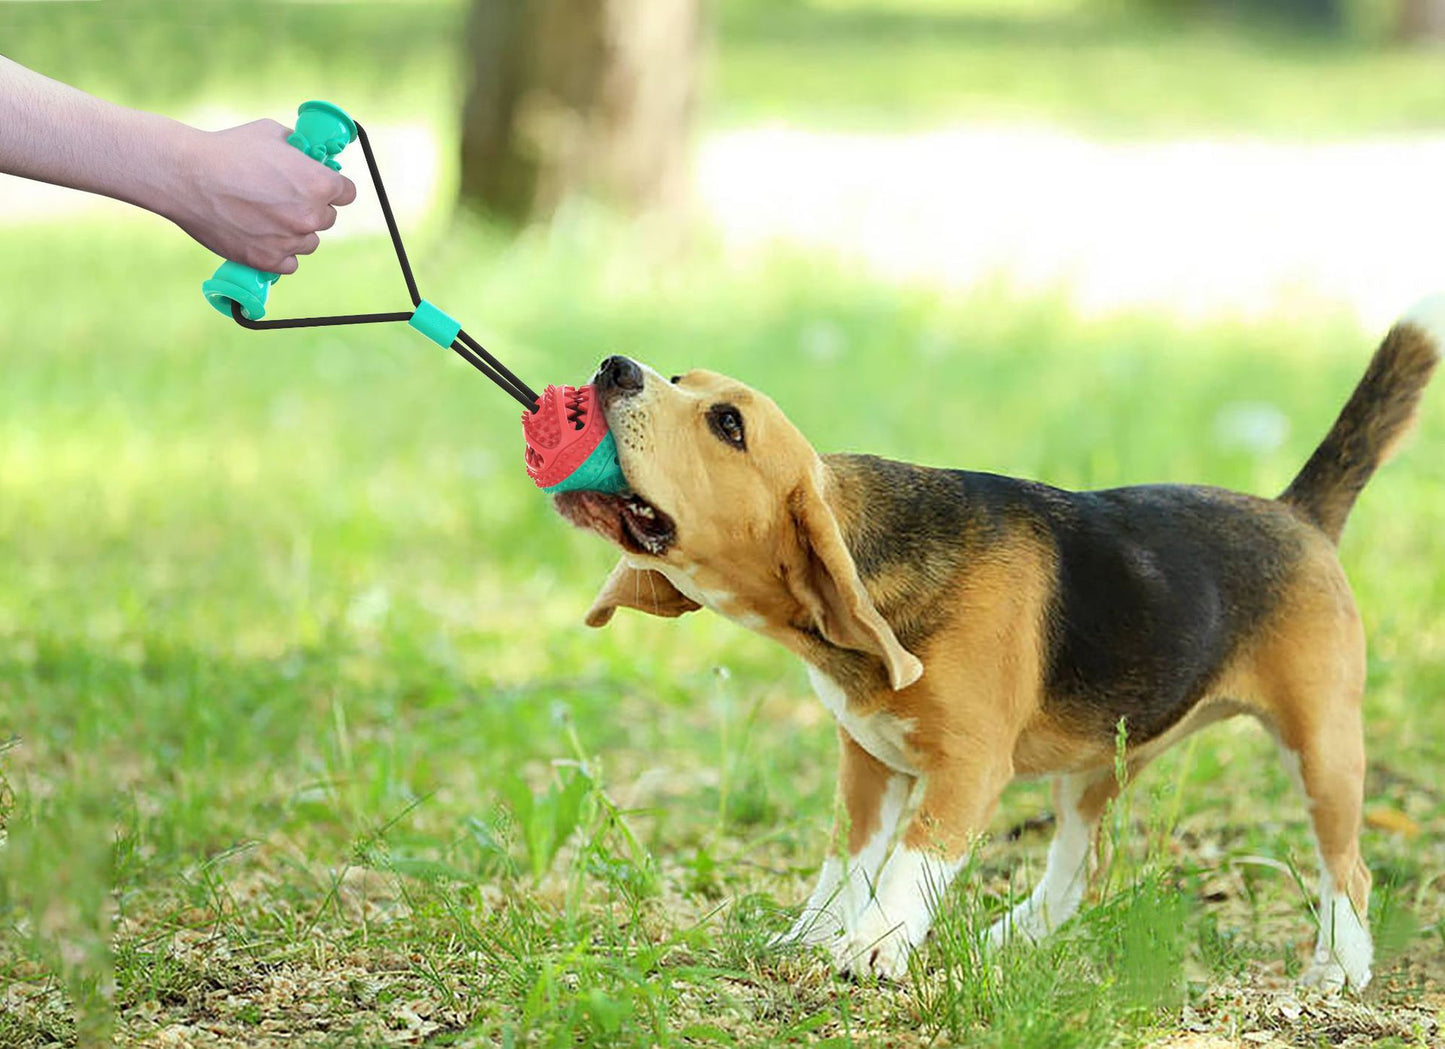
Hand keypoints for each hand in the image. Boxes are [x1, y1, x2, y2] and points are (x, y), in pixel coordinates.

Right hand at [169, 119, 356, 273]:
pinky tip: (264, 238)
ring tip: (269, 218)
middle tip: (287, 200)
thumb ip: (299, 150)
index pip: (347, 193)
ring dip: (296, 233)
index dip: (334, 188)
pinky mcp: (267, 260)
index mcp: (319, 183)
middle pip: (328, 219)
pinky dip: (279, 254)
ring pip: (309, 242)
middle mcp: (309, 215)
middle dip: (312, 209)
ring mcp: (289, 240)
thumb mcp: (272, 133)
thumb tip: (310, 156)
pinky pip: (289, 263)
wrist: (186, 175)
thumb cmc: (228, 149)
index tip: (322, 188)